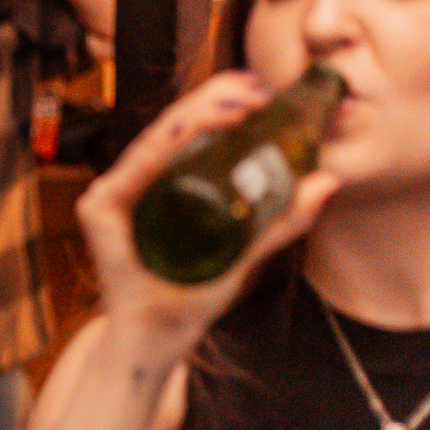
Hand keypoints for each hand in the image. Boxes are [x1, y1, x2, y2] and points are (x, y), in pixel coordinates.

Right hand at [77, 70, 340, 362]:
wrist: (154, 342)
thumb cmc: (190, 298)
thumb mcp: (246, 254)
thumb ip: (281, 221)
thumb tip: (329, 180)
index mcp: (163, 184)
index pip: (192, 133)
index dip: (226, 104)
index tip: (266, 91)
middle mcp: (134, 183)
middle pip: (174, 128)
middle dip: (215, 100)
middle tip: (259, 88)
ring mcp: (113, 194)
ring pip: (156, 140)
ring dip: (196, 114)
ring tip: (238, 101)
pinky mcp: (100, 210)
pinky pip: (133, 171)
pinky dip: (159, 147)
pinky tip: (187, 129)